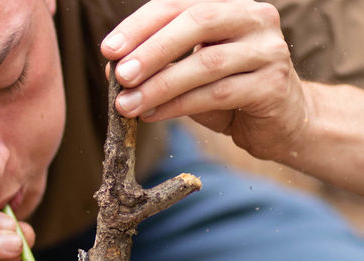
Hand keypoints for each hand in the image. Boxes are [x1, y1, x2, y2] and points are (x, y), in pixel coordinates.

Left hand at [101, 0, 308, 160]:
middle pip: (197, 23)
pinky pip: (217, 94)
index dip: (140, 25)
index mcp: (229, 5)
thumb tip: (111, 68)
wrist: (280, 122)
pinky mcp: (272, 85)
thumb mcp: (187, 73)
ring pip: (206, 64)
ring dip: (159, 86)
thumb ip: (156, 65)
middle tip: (120, 75)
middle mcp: (253, 17)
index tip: (108, 49)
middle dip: (152, 50)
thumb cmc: (228, 91)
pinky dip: (178, 106)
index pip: (178, 4)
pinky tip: (151, 115)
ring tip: (127, 104)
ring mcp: (268, 50)